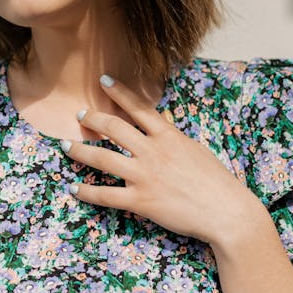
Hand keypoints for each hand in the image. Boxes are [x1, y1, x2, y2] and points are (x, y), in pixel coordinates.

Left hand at [62, 74, 262, 246]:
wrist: (226, 212)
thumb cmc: (216, 183)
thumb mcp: (195, 151)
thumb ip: (172, 141)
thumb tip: (159, 133)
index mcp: (169, 136)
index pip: (139, 108)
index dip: (119, 93)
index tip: (103, 81)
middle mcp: (153, 151)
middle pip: (114, 128)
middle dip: (92, 119)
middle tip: (79, 116)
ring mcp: (145, 175)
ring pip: (102, 158)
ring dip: (80, 150)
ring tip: (65, 145)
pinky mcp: (141, 201)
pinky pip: (106, 195)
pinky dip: (87, 191)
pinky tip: (74, 187)